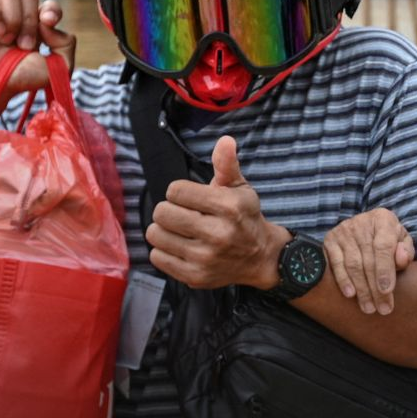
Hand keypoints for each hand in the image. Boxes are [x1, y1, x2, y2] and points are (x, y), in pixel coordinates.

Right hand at [0, 0, 74, 110]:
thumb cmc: (18, 78)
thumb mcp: (56, 67)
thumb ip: (67, 43)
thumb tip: (49, 22)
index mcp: (33, 24)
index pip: (48, 4)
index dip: (51, 9)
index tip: (48, 22)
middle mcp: (12, 14)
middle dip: (30, 21)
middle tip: (23, 45)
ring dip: (13, 19)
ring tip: (6, 41)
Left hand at [146, 136, 282, 289]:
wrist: (261, 258)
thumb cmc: (245, 218)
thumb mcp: (241, 188)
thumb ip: (227, 165)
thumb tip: (225, 141)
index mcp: (228, 207)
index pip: (175, 190)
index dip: (180, 191)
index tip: (192, 199)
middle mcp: (218, 234)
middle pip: (162, 212)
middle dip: (169, 209)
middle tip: (183, 214)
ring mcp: (205, 258)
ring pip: (155, 235)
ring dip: (164, 230)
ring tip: (180, 230)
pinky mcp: (195, 276)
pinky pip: (157, 257)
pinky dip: (164, 250)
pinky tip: (180, 246)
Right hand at [324, 208, 413, 314]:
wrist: (366, 225)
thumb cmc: (389, 238)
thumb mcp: (402, 241)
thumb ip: (406, 251)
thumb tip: (402, 259)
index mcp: (383, 219)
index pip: (383, 246)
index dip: (385, 270)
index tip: (387, 291)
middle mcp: (361, 223)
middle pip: (368, 260)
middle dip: (375, 288)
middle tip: (382, 309)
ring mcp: (343, 231)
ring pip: (353, 265)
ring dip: (361, 289)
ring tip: (369, 308)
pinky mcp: (330, 240)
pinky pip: (335, 263)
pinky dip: (343, 280)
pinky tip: (350, 294)